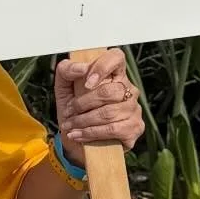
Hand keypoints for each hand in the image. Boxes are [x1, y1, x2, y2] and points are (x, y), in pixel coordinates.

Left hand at [53, 49, 142, 166]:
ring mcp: (134, 109)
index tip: (87, 83)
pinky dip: (91, 133)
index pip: (116, 58)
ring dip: (83, 121)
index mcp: (114, 74)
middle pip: (109, 92)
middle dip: (83, 104)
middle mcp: (128, 89)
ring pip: (109, 113)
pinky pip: (113, 129)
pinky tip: (78, 135)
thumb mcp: (64, 88)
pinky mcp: (134, 128)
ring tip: (69, 126)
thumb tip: (82, 68)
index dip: (102, 67)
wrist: (77, 140)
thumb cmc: (74, 110)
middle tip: (68, 113)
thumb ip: (67, 71)